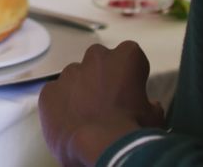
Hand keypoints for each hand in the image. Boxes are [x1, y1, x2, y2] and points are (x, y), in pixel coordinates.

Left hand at [39, 42, 165, 165]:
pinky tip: (69, 121)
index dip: (129, 75)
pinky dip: (61, 104)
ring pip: (75, 76)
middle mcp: (95, 57)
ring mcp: (69, 73)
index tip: (130, 92)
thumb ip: (150, 104)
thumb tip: (151, 106)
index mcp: (126, 57)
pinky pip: (56, 94)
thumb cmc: (132, 128)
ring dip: (80, 90)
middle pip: (99, 61)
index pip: (129, 56)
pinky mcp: (48, 90)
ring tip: (86, 114)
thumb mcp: (154, 117)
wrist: (99, 147)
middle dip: (101, 76)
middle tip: (106, 101)